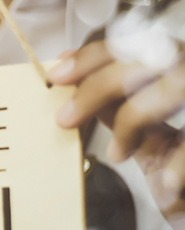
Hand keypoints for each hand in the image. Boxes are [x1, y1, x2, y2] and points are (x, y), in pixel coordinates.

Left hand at [48, 40, 184, 223]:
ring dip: (133, 121)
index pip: (137, 44)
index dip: (94, 55)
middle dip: (97, 86)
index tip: (57, 73)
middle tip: (64, 118)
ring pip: (170, 89)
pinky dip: (178, 164)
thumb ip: (127, 113)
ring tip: (119, 154)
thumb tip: (84, 93)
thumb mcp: (157, 143)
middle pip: (150, 58)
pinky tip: (165, 185)